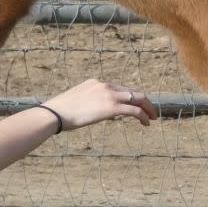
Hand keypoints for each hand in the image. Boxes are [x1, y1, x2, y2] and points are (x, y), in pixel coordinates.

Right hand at [41, 79, 158, 129]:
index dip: (130, 98)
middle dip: (144, 101)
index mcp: (96, 83)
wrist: (54, 113)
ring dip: (147, 108)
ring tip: (152, 118)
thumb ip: (88, 103)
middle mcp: (105, 85)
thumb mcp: (76, 102)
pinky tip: (147, 123)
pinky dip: (144, 116)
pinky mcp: (111, 107)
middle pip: (132, 91)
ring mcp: (109, 95)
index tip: (135, 106)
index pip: (120, 88)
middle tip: (150, 112)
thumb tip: (93, 112)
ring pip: (137, 98)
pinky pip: (134, 110)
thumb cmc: (60, 112)